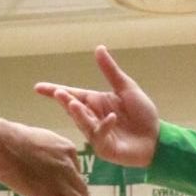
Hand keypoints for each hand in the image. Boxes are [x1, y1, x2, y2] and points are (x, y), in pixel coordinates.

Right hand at [0, 118, 101, 195]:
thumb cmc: (13, 139)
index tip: (73, 191)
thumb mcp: (39, 139)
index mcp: (68, 150)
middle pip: (81, 187)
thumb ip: (47, 152)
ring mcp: (62, 183)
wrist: (4, 146)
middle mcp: (70, 167)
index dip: (74, 183)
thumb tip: (42, 160)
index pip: (75, 169)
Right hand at [34, 46, 159, 168]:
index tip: (38, 87)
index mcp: (95, 102)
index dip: (54, 91)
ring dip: (78, 113)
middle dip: (65, 101)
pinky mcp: (104, 148)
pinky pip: (100, 135)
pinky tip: (112, 118)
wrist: (157, 138)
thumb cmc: (142, 114)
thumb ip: (110, 71)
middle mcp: (92, 117)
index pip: (72, 94)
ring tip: (73, 103)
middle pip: (73, 108)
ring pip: (83, 122)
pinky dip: (104, 126)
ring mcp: (96, 134)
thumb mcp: (126, 88)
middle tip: (59, 94)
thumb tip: (99, 48)